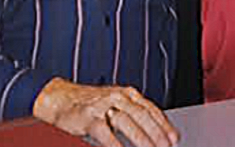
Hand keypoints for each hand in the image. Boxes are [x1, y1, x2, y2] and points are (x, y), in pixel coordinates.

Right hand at [33, 78, 178, 146]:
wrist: (60, 99)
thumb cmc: (91, 105)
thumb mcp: (116, 104)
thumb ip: (134, 114)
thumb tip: (156, 134)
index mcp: (127, 93)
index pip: (151, 109)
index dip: (164, 125)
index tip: (174, 139)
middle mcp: (117, 96)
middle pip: (142, 115)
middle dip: (157, 134)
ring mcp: (102, 106)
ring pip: (127, 122)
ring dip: (141, 140)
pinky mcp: (89, 118)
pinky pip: (106, 134)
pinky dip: (116, 145)